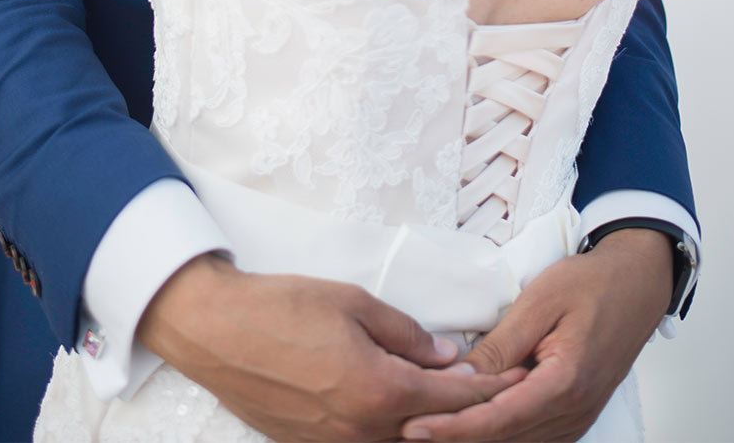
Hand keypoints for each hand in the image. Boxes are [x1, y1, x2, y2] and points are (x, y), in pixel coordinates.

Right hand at [140, 253, 520, 442]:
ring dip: (433, 426)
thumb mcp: (355, 303)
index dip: (492, 389)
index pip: (454, 397)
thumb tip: (446, 356)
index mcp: (378, 389)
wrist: (214, 332)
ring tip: (458, 405)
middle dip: (470, 413)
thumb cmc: (283, 306)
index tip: (519, 379)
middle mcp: (359, 429)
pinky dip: (393, 432)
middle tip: (500, 393)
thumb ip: (407, 334)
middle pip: (434, 429)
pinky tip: (407, 414)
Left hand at [400, 228, 673, 441]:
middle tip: (407, 428)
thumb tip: (456, 382)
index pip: (499, 420)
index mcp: (567, 382)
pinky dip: (498, 433)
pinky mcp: (573, 417)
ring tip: (431, 426)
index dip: (453, 429)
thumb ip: (499, 348)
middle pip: (504, 440)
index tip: (413, 428)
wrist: (639, 282)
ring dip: (475, 437)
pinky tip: (468, 423)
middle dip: (455, 437)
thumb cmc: (593, 284)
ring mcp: (577, 419)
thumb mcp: (539, 302)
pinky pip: (531, 437)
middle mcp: (574, 411)